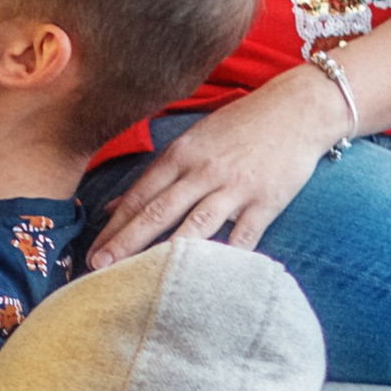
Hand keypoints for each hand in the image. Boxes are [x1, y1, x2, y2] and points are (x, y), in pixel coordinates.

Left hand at [85, 71, 347, 265]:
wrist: (298, 109)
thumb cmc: (241, 126)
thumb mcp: (193, 141)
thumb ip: (156, 175)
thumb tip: (113, 206)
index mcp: (181, 154)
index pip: (139, 196)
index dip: (113, 226)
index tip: (92, 252)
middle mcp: (203, 171)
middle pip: (157, 212)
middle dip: (125, 243)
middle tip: (97, 269)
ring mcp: (235, 187)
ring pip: (194, 226)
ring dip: (165, 254)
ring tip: (141, 279)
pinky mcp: (266, 202)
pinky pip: (242, 238)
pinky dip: (225, 260)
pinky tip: (207, 282)